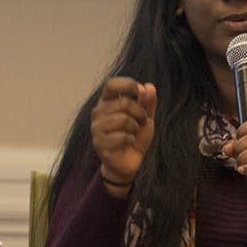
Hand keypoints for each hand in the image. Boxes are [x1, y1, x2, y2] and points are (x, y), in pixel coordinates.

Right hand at [90, 77, 155, 197]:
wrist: (129, 161)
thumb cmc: (134, 136)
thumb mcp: (145, 117)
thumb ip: (147, 103)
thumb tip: (149, 87)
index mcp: (106, 103)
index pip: (111, 85)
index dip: (127, 84)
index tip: (141, 91)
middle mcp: (98, 113)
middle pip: (123, 103)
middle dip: (139, 112)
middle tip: (142, 121)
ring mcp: (96, 129)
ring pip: (122, 119)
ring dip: (135, 127)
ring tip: (134, 132)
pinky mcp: (99, 144)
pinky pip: (121, 136)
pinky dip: (130, 139)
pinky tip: (129, 142)